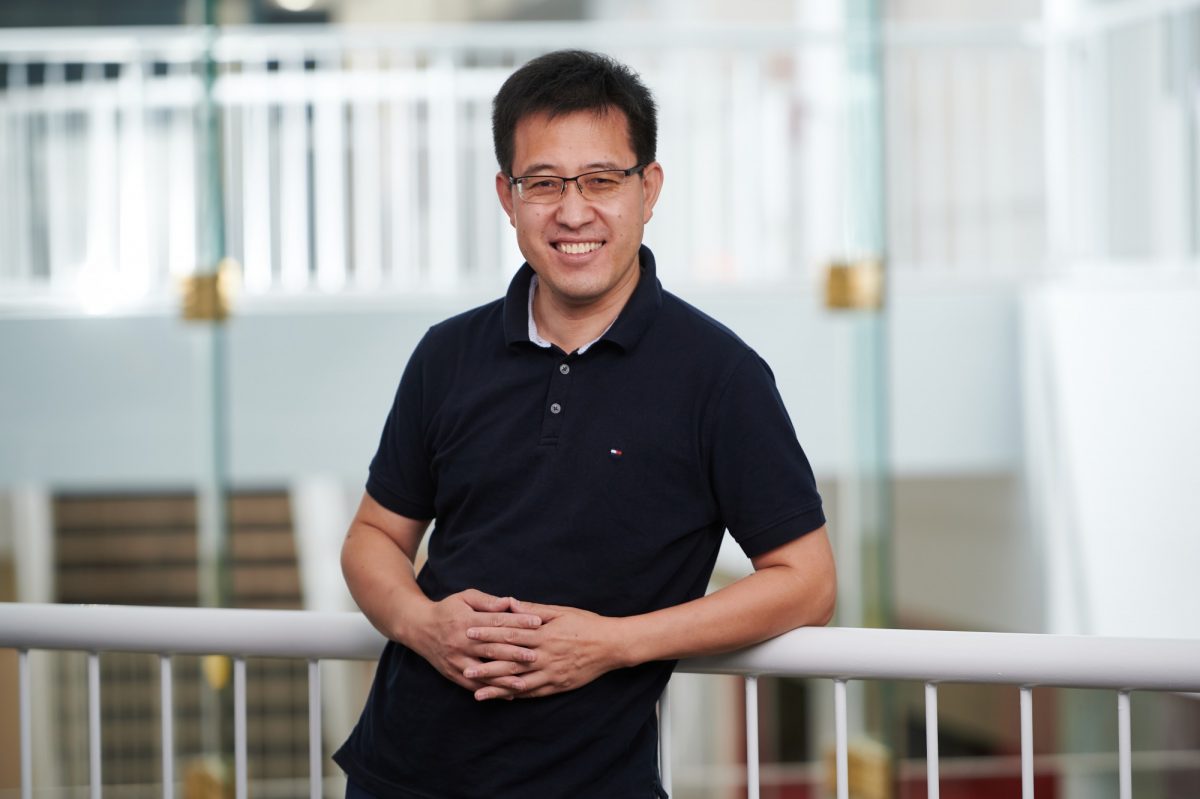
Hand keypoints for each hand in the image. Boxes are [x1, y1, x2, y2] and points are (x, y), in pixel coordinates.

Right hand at [407, 589, 542, 694]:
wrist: (419, 628)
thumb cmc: (447, 610)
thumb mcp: (465, 598)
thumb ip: (487, 601)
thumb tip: (509, 602)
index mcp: (467, 621)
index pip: (497, 622)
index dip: (518, 622)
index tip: (537, 623)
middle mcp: (461, 642)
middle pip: (492, 648)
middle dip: (515, 653)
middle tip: (536, 655)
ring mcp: (457, 660)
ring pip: (484, 670)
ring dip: (505, 677)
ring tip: (525, 682)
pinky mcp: (453, 673)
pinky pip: (474, 685)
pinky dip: (492, 690)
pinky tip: (509, 695)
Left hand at [464, 600, 626, 700]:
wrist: (611, 645)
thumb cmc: (586, 624)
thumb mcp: (560, 611)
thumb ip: (533, 610)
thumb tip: (509, 603)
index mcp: (543, 634)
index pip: (509, 634)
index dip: (488, 634)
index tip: (469, 634)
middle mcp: (544, 655)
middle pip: (510, 661)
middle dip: (486, 665)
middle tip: (464, 668)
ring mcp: (551, 673)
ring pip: (519, 682)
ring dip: (497, 687)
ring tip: (477, 692)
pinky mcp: (558, 685)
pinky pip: (534, 692)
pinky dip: (518, 695)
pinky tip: (503, 698)